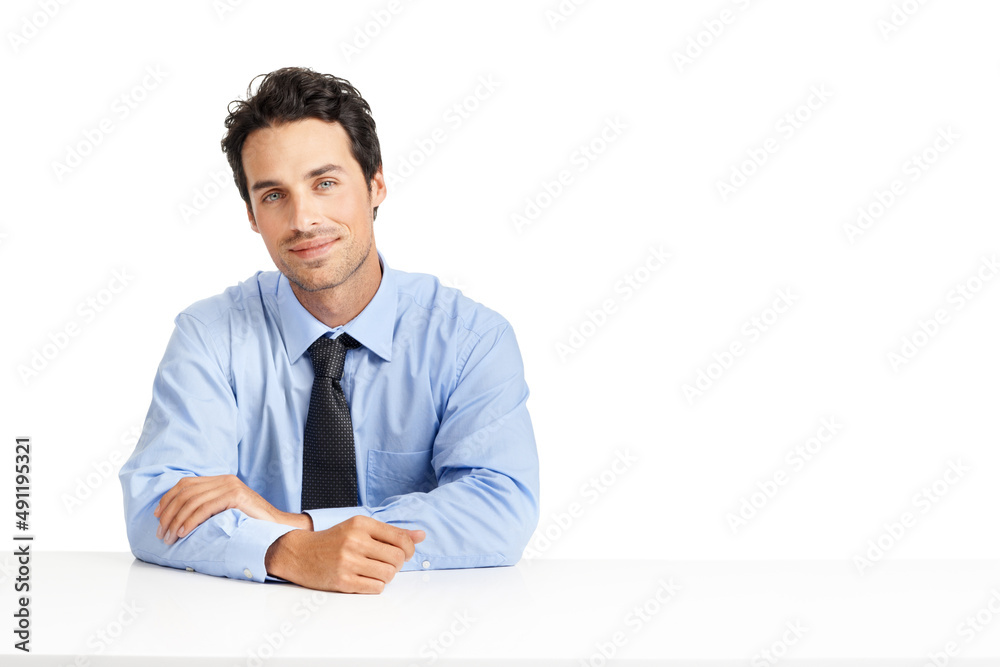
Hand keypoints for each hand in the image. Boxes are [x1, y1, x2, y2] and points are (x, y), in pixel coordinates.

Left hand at [154, 474, 311, 544]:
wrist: (277, 527)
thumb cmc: (251, 524)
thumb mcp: (225, 512)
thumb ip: (208, 507)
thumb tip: (179, 517)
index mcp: (221, 480)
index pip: (186, 484)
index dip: (168, 499)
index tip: (157, 516)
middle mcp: (225, 479)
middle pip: (185, 492)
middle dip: (168, 513)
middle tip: (160, 533)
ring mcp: (231, 486)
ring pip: (192, 501)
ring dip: (175, 520)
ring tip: (169, 537)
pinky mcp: (236, 496)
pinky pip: (204, 508)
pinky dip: (190, 521)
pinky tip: (183, 532)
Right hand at [265, 515, 425, 593]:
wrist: (299, 553)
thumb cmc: (333, 540)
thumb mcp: (360, 528)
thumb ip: (391, 532)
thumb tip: (421, 536)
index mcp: (361, 524)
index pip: (401, 539)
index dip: (409, 549)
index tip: (405, 553)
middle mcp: (355, 541)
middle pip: (397, 558)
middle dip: (397, 564)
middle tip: (386, 563)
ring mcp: (348, 562)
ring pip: (388, 574)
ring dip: (387, 576)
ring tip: (375, 570)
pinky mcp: (342, 581)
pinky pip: (375, 587)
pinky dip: (376, 585)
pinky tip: (365, 579)